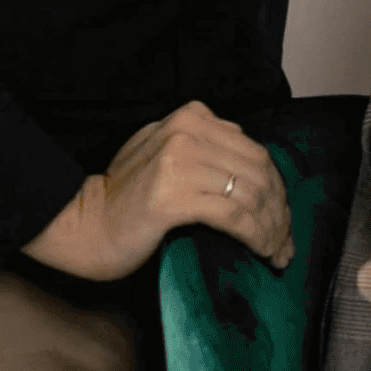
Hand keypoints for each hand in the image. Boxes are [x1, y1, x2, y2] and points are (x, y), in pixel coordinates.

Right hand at [23, 101, 293, 282]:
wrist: (85, 225)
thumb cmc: (128, 198)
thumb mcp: (168, 153)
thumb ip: (208, 149)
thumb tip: (259, 171)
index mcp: (192, 117)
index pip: (255, 151)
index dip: (277, 189)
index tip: (283, 218)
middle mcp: (188, 131)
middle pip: (259, 172)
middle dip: (280, 212)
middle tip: (285, 243)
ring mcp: (179, 162)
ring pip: (251, 195)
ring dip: (272, 229)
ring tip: (277, 253)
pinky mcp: (173, 197)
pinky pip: (233, 216)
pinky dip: (255, 235)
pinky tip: (262, 251)